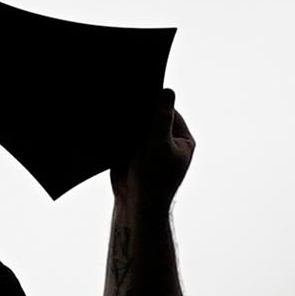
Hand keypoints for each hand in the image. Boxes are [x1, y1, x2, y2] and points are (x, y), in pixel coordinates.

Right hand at [113, 87, 194, 207]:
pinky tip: (111, 124)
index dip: (154, 100)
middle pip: (153, 116)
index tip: (140, 91)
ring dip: (130, 120)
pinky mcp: (134, 152)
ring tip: (118, 114)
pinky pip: (128, 134)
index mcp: (183, 139)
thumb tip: (167, 91)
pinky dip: (120, 130)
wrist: (135, 204)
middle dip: (141, 111)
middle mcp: (168, 141)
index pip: (168, 110)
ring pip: (139, 125)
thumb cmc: (153, 179)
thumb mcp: (159, 145)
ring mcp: (151, 147)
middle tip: (126, 100)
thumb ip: (162, 118)